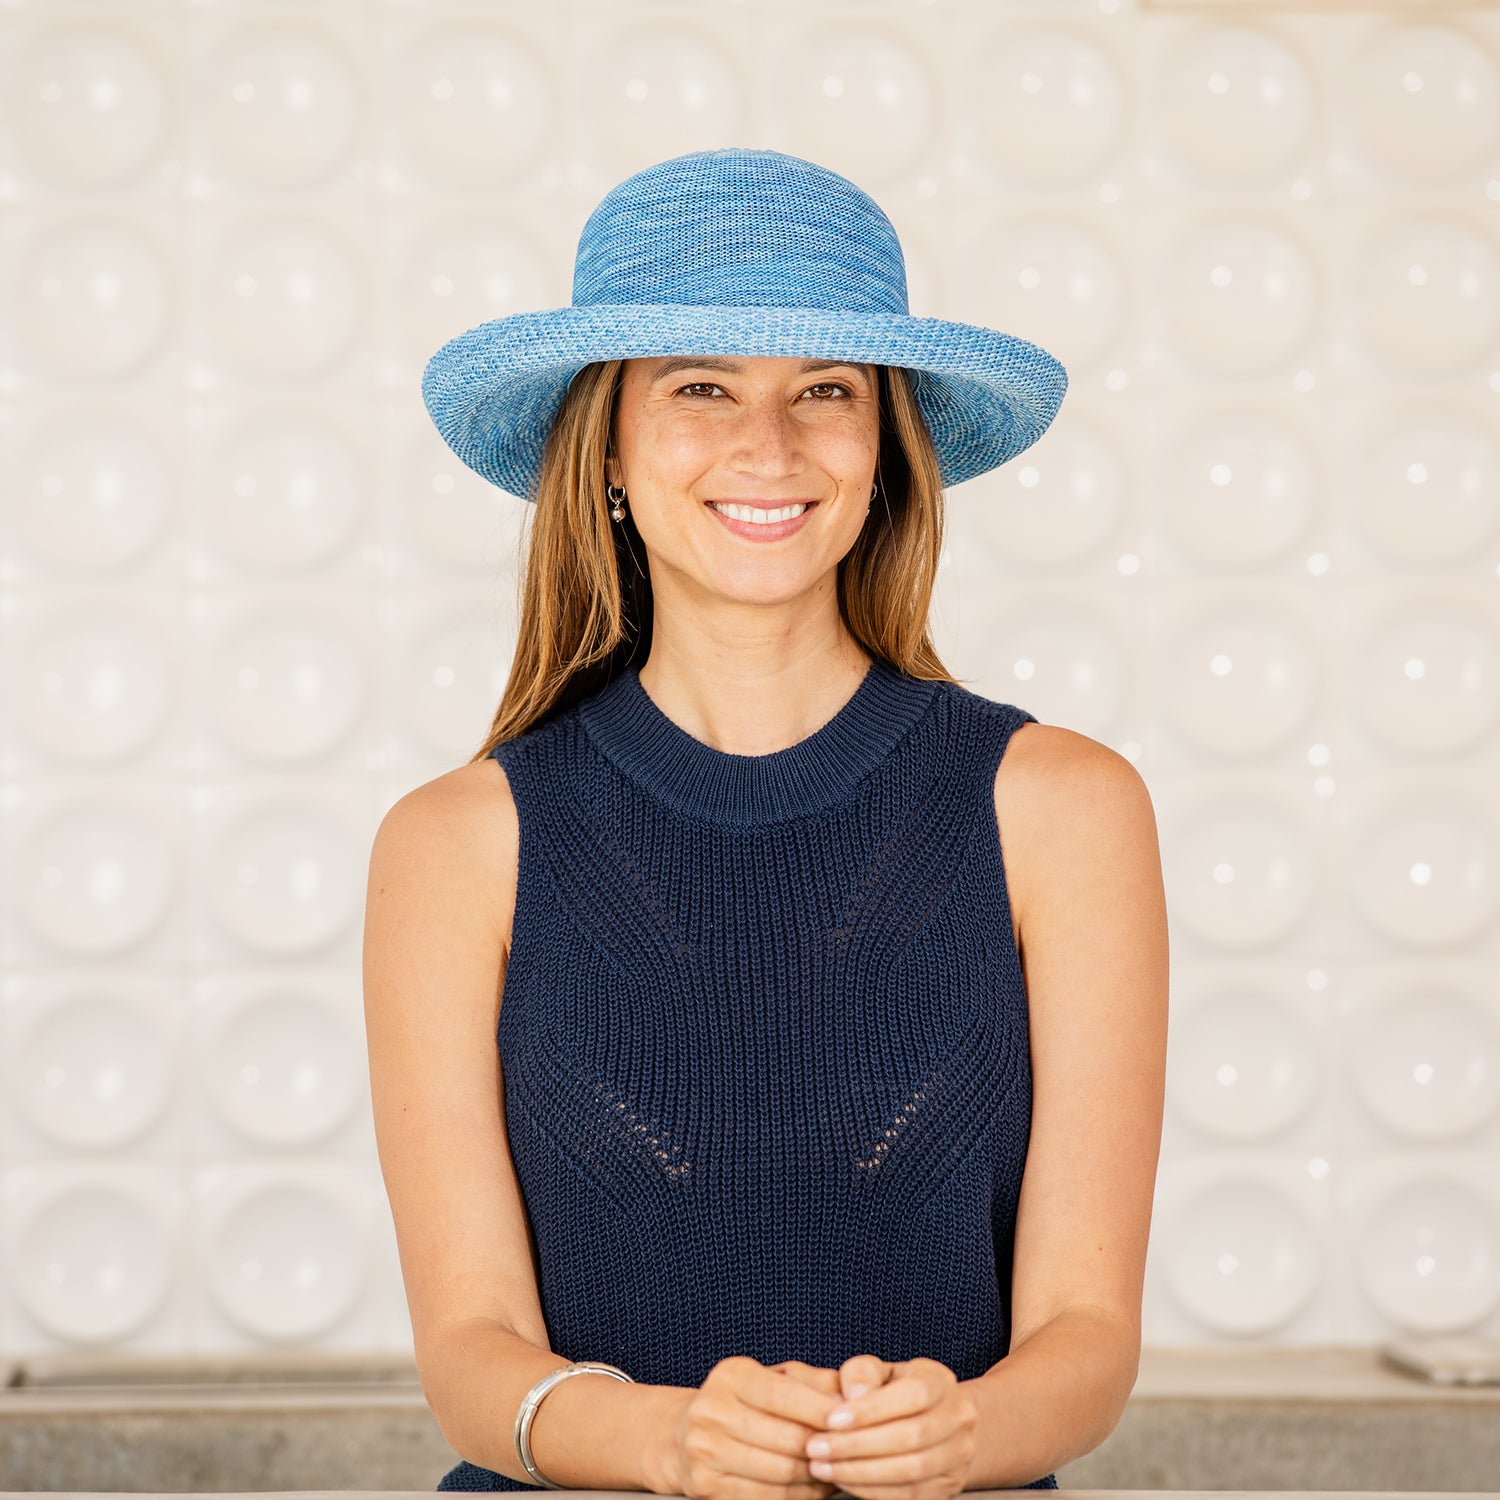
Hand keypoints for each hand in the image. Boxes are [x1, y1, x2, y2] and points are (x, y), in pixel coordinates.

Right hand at [653, 1355, 852, 1499]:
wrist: (685, 1435)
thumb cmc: (744, 1402)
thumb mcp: (772, 1377)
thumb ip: (812, 1381)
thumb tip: (849, 1396)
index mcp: (730, 1376)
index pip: (784, 1395)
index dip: (821, 1410)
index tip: (849, 1419)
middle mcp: (712, 1411)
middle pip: (787, 1440)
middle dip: (825, 1448)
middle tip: (850, 1450)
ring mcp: (705, 1452)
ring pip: (781, 1473)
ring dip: (817, 1476)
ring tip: (837, 1470)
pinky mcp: (706, 1486)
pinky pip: (767, 1498)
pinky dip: (799, 1496)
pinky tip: (813, 1487)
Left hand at [801, 1355, 976, 1499]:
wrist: (929, 1422)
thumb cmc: (891, 1391)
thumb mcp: (878, 1371)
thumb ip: (862, 1373)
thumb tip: (852, 1395)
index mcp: (941, 1380)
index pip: (913, 1395)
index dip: (871, 1409)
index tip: (830, 1419)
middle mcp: (959, 1417)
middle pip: (912, 1437)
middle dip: (857, 1445)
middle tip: (815, 1447)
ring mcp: (959, 1456)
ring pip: (911, 1471)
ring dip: (860, 1471)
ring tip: (821, 1466)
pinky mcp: (948, 1487)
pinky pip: (909, 1496)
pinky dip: (871, 1491)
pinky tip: (842, 1480)